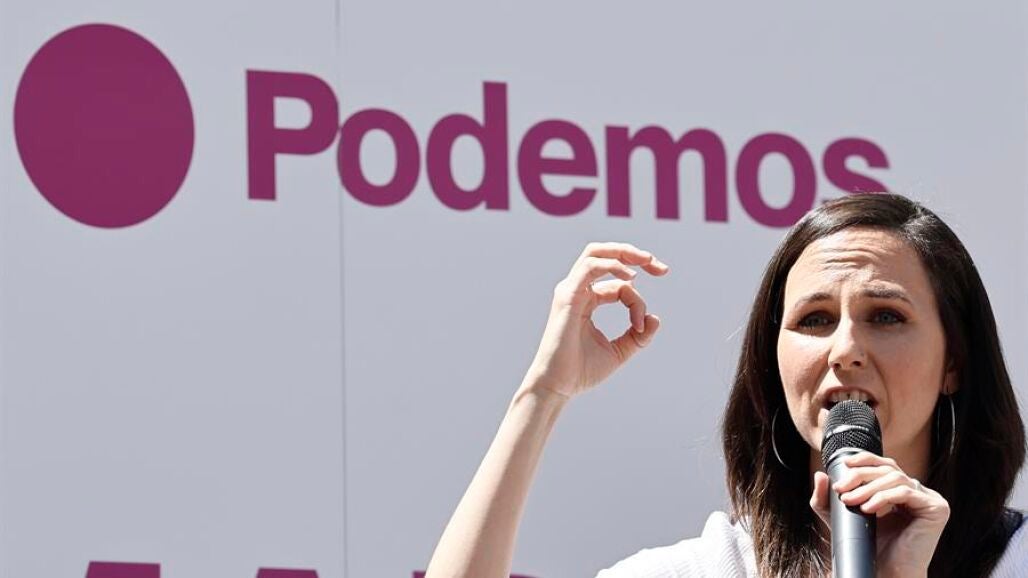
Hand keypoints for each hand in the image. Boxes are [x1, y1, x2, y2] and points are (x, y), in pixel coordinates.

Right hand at [521, 242, 668, 399]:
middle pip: (604, 255)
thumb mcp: (618, 351)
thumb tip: (655, 318)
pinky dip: (612, 266)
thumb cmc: (580, 371)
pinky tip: (631, 278)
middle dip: (634, 254)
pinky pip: (590, 267)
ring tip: (649, 261)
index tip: (642, 327)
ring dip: (625, 252)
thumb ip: (637, 336)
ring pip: (595, 253)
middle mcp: (577, 291)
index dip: (637, 302)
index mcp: (587, 301)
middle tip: (661, 268)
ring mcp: (570, 291)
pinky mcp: (567, 296)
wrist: (558, 386)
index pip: (619, 286)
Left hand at [810, 452, 949, 576]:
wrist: (886, 572)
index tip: (844, 465)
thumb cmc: (867, 546)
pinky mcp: (937, 509)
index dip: (865, 459)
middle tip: (840, 489)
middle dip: (860, 476)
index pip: (885, 464)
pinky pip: (906, 492)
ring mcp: (930, 499)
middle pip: (888, 469)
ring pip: (895, 479)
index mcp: (902, 489)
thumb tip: (819, 475)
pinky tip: (868, 509)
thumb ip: (826, 498)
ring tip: (850, 500)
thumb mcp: (840, 516)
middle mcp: (918, 492)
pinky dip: (883, 497)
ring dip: (868, 488)